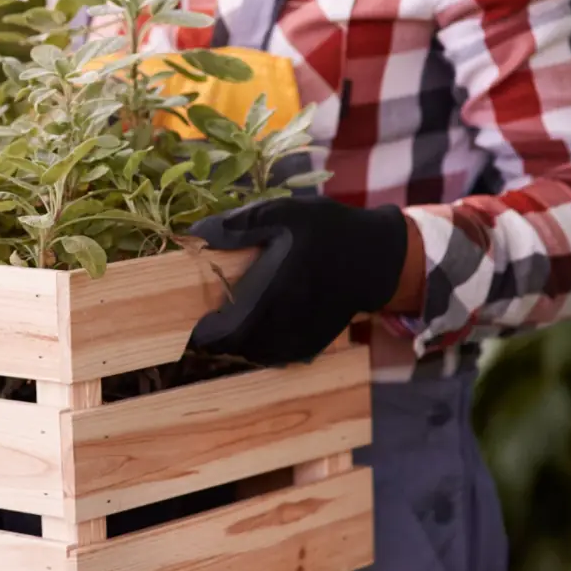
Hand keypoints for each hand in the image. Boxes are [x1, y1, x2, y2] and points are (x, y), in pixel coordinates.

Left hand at [186, 195, 422, 366]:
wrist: (376, 260)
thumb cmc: (328, 232)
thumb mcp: (285, 214)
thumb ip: (239, 225)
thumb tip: (196, 235)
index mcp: (270, 296)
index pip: (221, 335)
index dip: (201, 331)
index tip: (194, 315)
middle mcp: (282, 327)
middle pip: (232, 350)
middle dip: (215, 337)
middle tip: (209, 315)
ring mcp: (298, 342)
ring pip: (252, 356)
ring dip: (237, 343)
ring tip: (232, 319)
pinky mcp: (310, 348)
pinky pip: (273, 357)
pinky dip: (260, 346)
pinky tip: (260, 323)